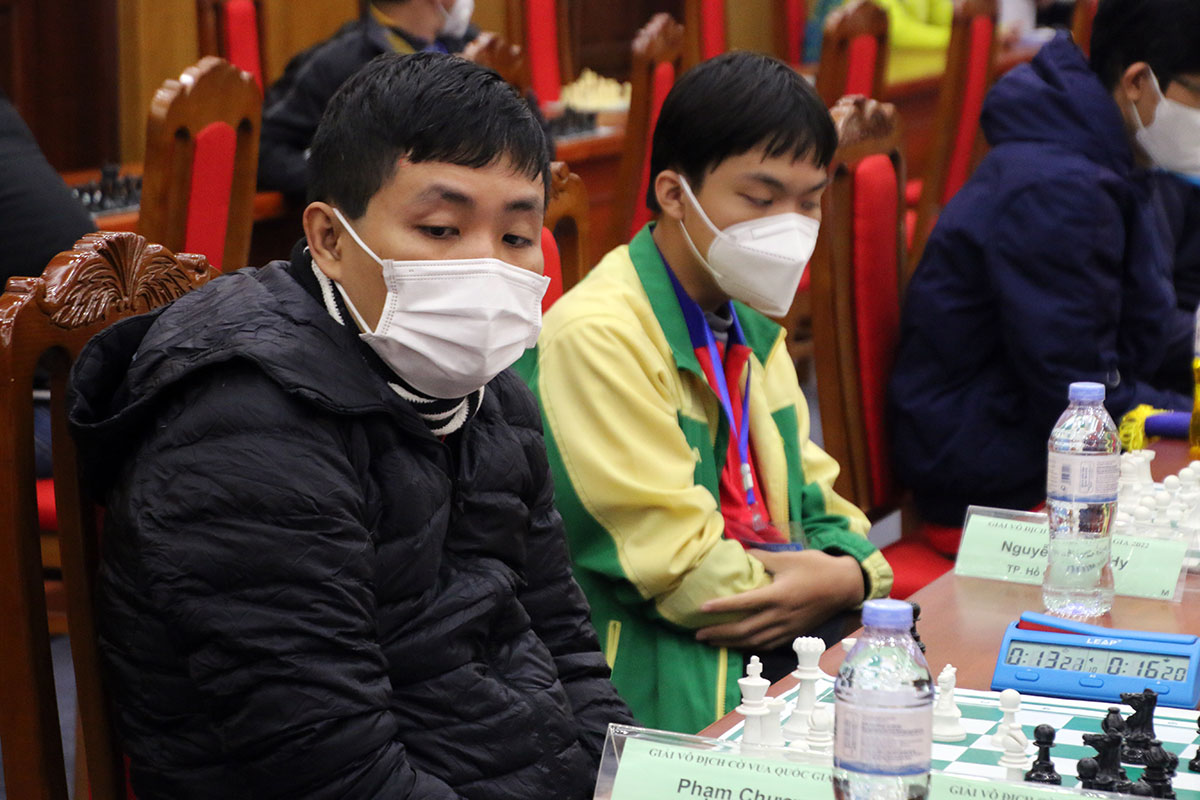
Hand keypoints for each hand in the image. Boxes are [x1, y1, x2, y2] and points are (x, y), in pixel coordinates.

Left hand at [694, 550, 864, 650]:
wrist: (845, 585)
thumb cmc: (816, 567)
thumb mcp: (787, 557)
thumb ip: (761, 557)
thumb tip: (738, 552)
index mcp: (778, 595)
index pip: (744, 604)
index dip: (721, 607)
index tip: (702, 608)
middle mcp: (781, 616)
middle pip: (745, 630)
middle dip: (719, 634)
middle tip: (698, 634)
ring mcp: (788, 628)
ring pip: (755, 641)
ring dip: (731, 644)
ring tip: (712, 642)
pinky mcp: (794, 633)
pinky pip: (768, 644)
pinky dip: (751, 647)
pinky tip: (739, 645)